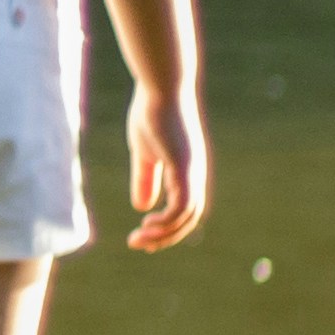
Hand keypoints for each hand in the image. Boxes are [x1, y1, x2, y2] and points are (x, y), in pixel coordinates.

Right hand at [126, 82, 210, 250]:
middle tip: (140, 245)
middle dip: (165, 236)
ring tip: (141, 238)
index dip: (166, 227)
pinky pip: (182, 203)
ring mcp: (192, 171)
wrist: (161, 89)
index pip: (183, 209)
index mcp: (185, 172)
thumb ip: (145, 179)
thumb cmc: (151, 114)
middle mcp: (194, 175)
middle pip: (189, 218)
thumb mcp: (144, 153)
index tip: (143, 236)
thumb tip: (142, 206)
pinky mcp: (184, 167)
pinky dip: (168, 218)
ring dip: (165, 232)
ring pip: (187, 215)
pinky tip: (148, 222)